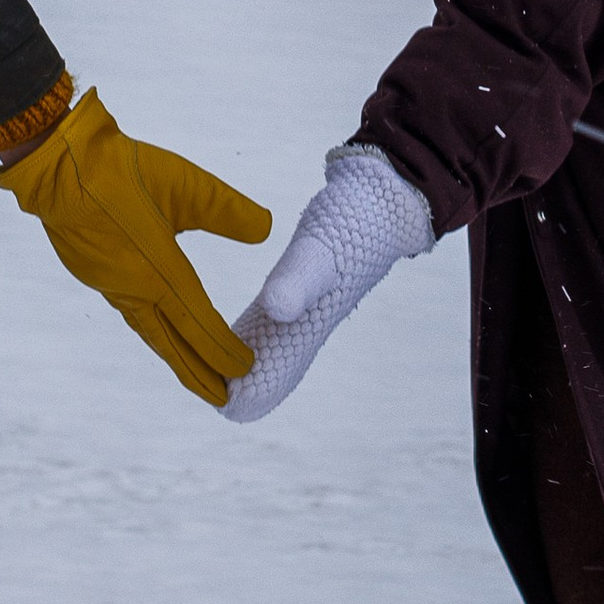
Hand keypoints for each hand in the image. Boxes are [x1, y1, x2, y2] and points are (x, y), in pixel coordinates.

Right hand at [0, 87, 270, 405]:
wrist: (56, 164)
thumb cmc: (122, 170)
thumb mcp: (186, 183)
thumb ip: (228, 210)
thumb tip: (266, 229)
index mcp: (159, 271)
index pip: (200, 323)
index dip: (223, 349)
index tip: (246, 368)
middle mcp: (135, 288)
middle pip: (172, 344)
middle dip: (198, 373)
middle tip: (223, 399)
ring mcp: (111, 285)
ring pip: (149, 331)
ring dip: (175, 356)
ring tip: (195, 375)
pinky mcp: (95, 274)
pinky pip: (132, 314)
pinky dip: (153, 331)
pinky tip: (158, 328)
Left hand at [222, 144, 436, 425]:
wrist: (385, 194)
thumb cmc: (356, 220)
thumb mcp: (319, 247)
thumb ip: (297, 278)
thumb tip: (275, 310)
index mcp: (310, 319)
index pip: (278, 367)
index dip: (253, 389)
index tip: (224, 410)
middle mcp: (309, 316)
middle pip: (277, 362)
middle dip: (250, 385)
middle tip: (219, 405)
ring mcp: (309, 299)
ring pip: (276, 342)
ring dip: (252, 362)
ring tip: (223, 386)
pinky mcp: (304, 279)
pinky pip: (275, 316)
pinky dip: (256, 333)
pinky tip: (242, 338)